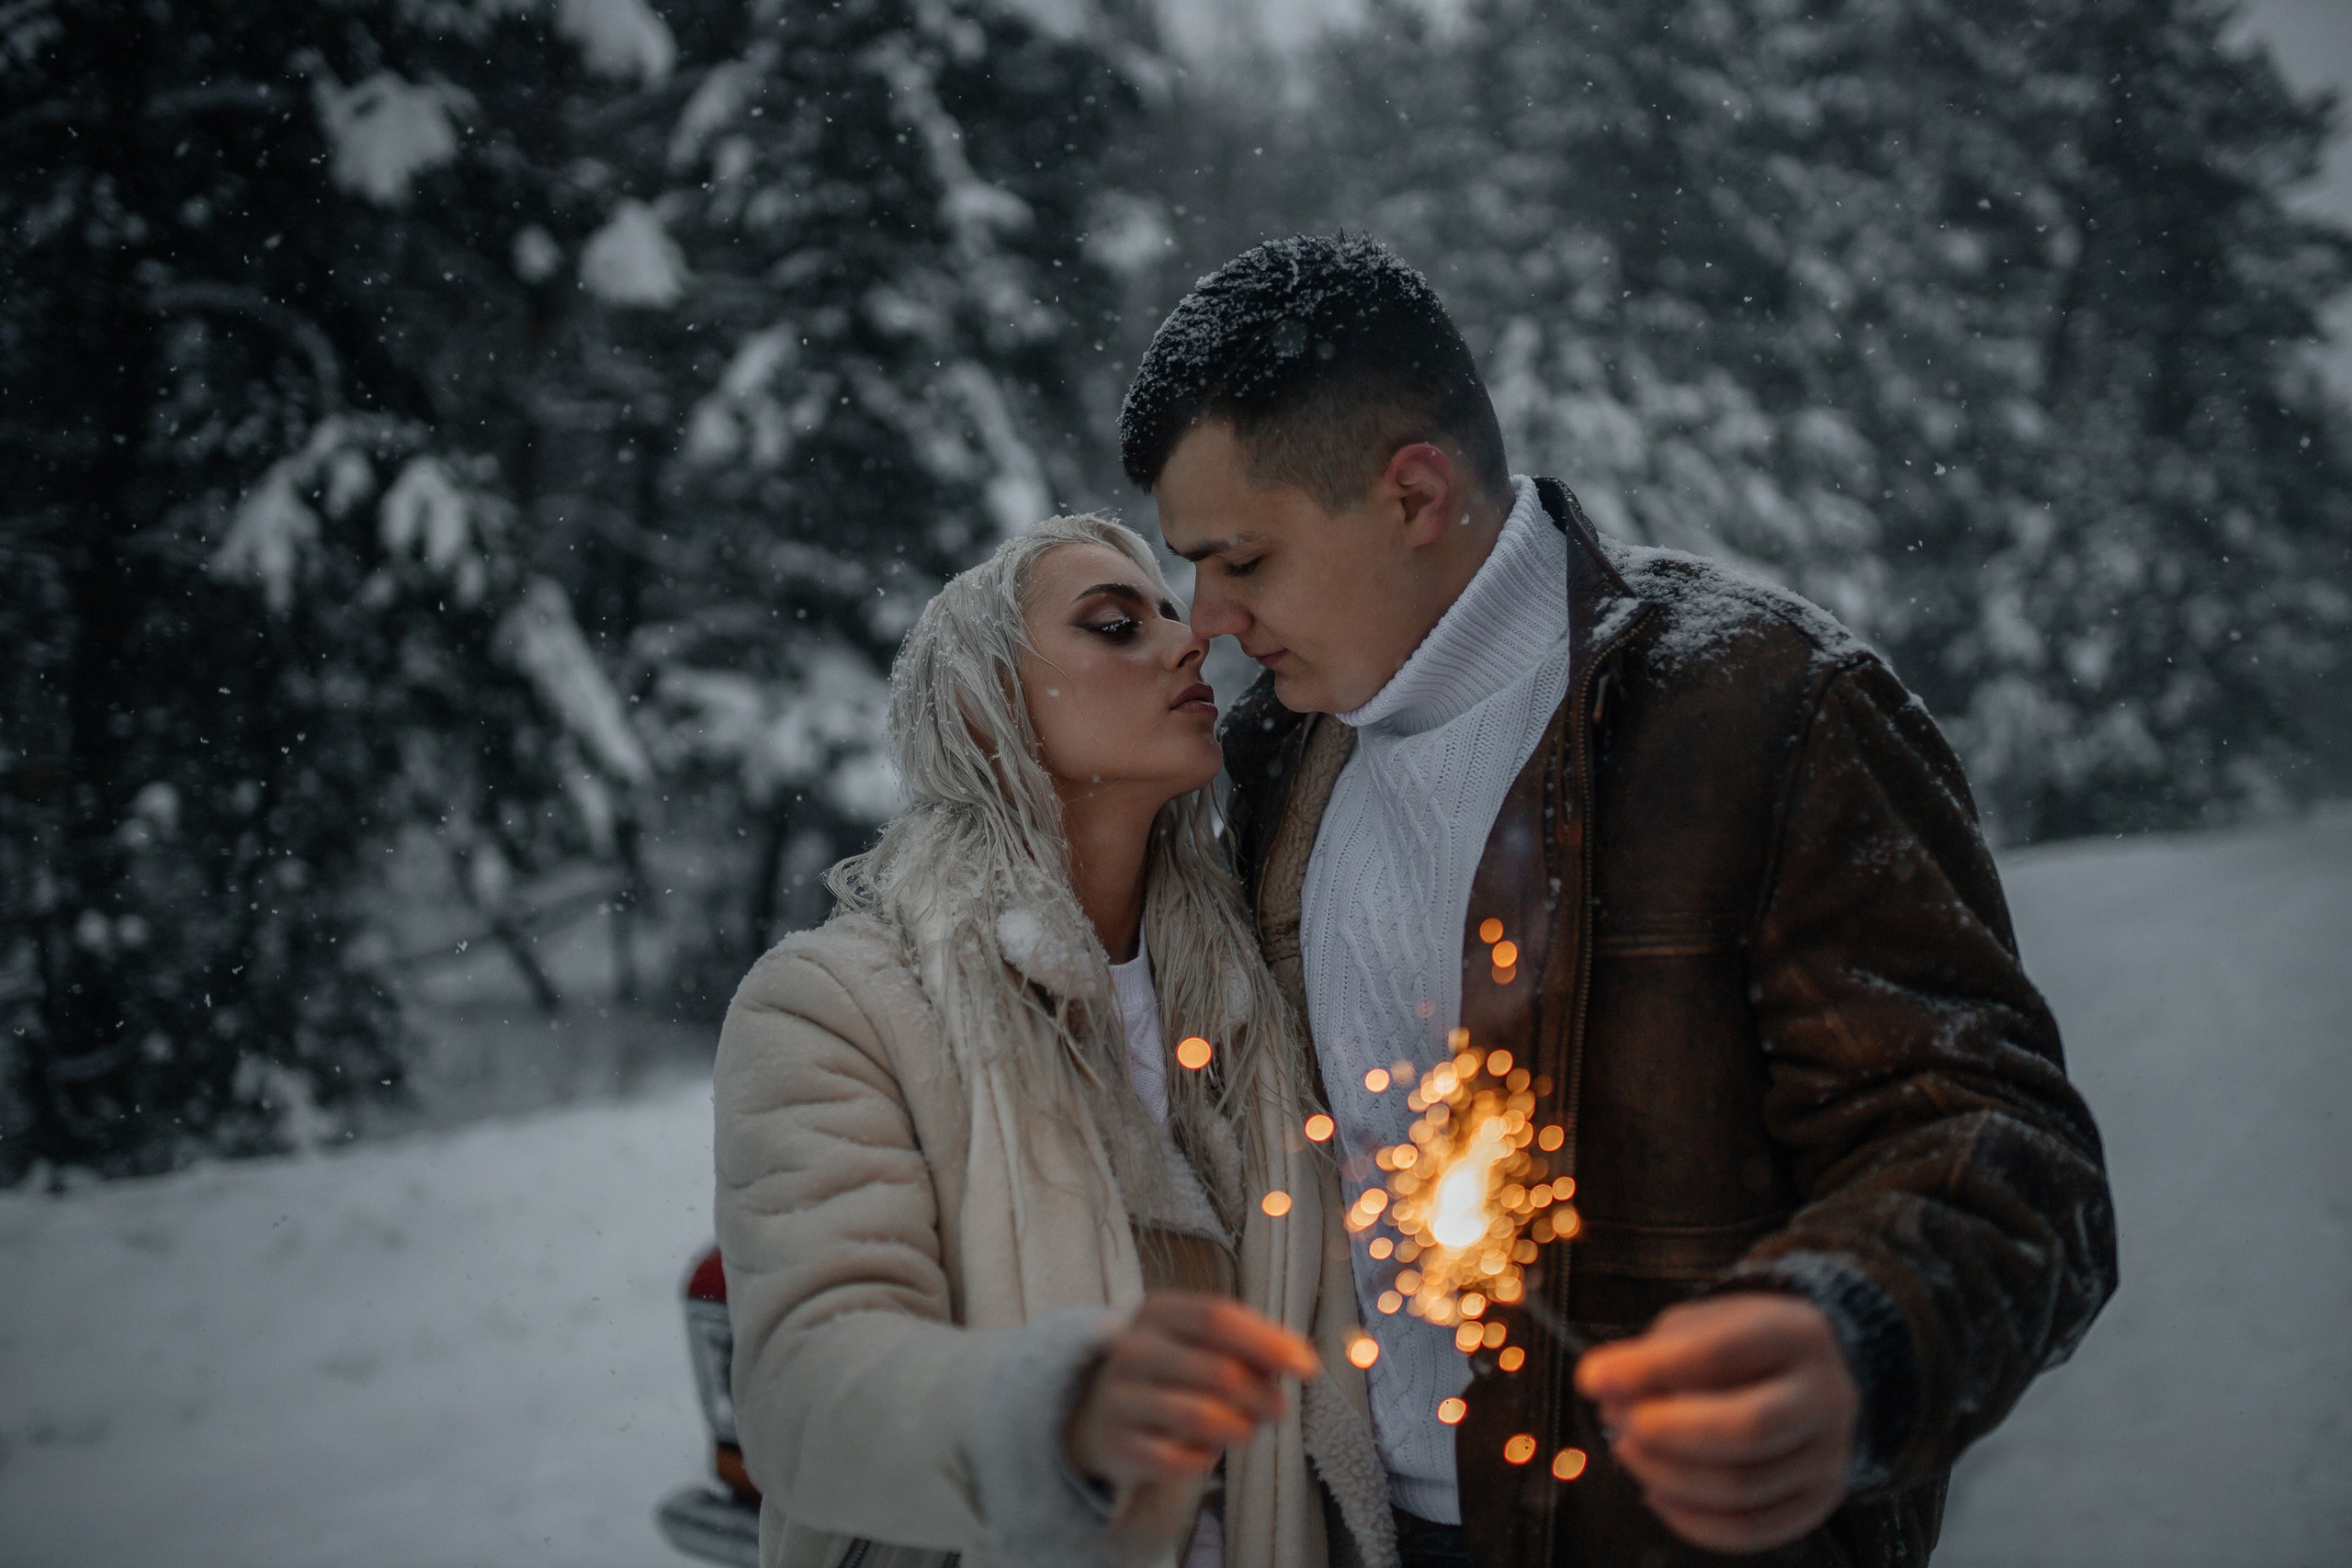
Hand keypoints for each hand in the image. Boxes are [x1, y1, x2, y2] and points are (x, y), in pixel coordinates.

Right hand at [1065, 1292, 1320, 1489]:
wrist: (1100, 1413)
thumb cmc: (1171, 1370)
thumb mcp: (1201, 1342)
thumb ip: (1249, 1343)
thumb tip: (1302, 1360)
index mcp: (1158, 1311)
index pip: (1219, 1317)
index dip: (1267, 1342)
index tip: (1308, 1368)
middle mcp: (1132, 1348)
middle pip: (1218, 1370)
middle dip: (1261, 1395)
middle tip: (1279, 1409)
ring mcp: (1118, 1397)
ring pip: (1199, 1416)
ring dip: (1239, 1428)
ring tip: (1247, 1429)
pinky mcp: (1115, 1444)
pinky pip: (1177, 1458)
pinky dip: (1204, 1459)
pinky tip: (1206, 1452)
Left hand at [1575, 1292, 1857, 1553]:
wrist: (1812, 1374)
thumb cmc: (1741, 1346)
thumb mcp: (1701, 1325)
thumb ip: (1652, 1352)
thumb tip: (1601, 1384)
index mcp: (1797, 1335)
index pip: (1721, 1353)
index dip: (1651, 1370)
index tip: (1594, 1379)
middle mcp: (1827, 1398)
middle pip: (1746, 1429)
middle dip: (1667, 1432)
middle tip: (1620, 1421)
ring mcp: (1830, 1456)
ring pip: (1743, 1488)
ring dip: (1668, 1475)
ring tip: (1627, 1449)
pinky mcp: (1818, 1502)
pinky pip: (1751, 1529)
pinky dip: (1692, 1520)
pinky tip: (1656, 1492)